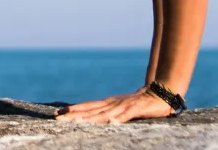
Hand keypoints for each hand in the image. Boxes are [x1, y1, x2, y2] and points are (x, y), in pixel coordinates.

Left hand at [55, 88, 176, 123]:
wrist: (160, 94)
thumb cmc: (140, 104)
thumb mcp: (121, 109)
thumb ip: (108, 113)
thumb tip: (94, 119)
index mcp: (108, 104)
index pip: (87, 107)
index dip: (72, 110)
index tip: (57, 114)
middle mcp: (113, 104)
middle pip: (90, 110)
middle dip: (73, 115)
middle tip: (57, 118)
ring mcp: (123, 106)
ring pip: (104, 113)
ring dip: (90, 118)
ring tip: (76, 121)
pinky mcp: (136, 109)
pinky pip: (126, 115)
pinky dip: (119, 119)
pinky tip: (111, 123)